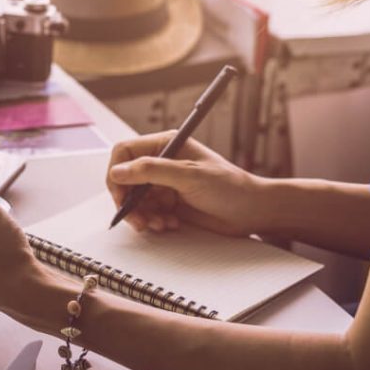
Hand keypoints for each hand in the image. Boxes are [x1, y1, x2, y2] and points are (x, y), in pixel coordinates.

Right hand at [106, 131, 267, 235]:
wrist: (252, 212)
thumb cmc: (230, 187)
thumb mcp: (189, 176)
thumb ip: (152, 171)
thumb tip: (119, 171)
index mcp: (165, 145)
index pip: (125, 152)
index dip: (117, 172)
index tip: (120, 193)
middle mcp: (161, 163)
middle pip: (125, 179)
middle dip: (128, 201)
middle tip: (137, 218)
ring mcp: (163, 184)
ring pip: (133, 200)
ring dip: (141, 215)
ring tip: (158, 224)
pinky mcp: (167, 203)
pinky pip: (146, 213)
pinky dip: (152, 221)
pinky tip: (169, 224)